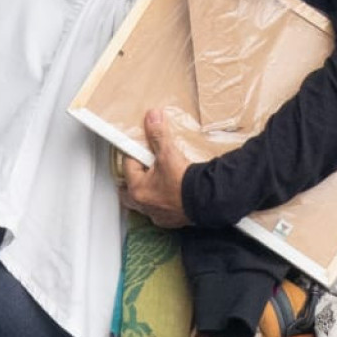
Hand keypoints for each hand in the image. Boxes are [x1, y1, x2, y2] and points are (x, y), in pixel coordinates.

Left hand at [120, 109, 191, 228]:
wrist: (208, 201)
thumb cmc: (184, 182)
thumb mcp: (168, 154)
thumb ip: (158, 135)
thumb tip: (152, 116)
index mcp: (137, 189)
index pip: (128, 165)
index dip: (135, 153)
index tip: (141, 147)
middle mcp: (144, 205)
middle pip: (131, 187)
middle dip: (136, 175)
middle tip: (144, 164)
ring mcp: (158, 215)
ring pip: (145, 200)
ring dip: (149, 189)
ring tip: (157, 177)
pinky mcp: (171, 220)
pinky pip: (161, 210)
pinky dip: (163, 201)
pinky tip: (170, 193)